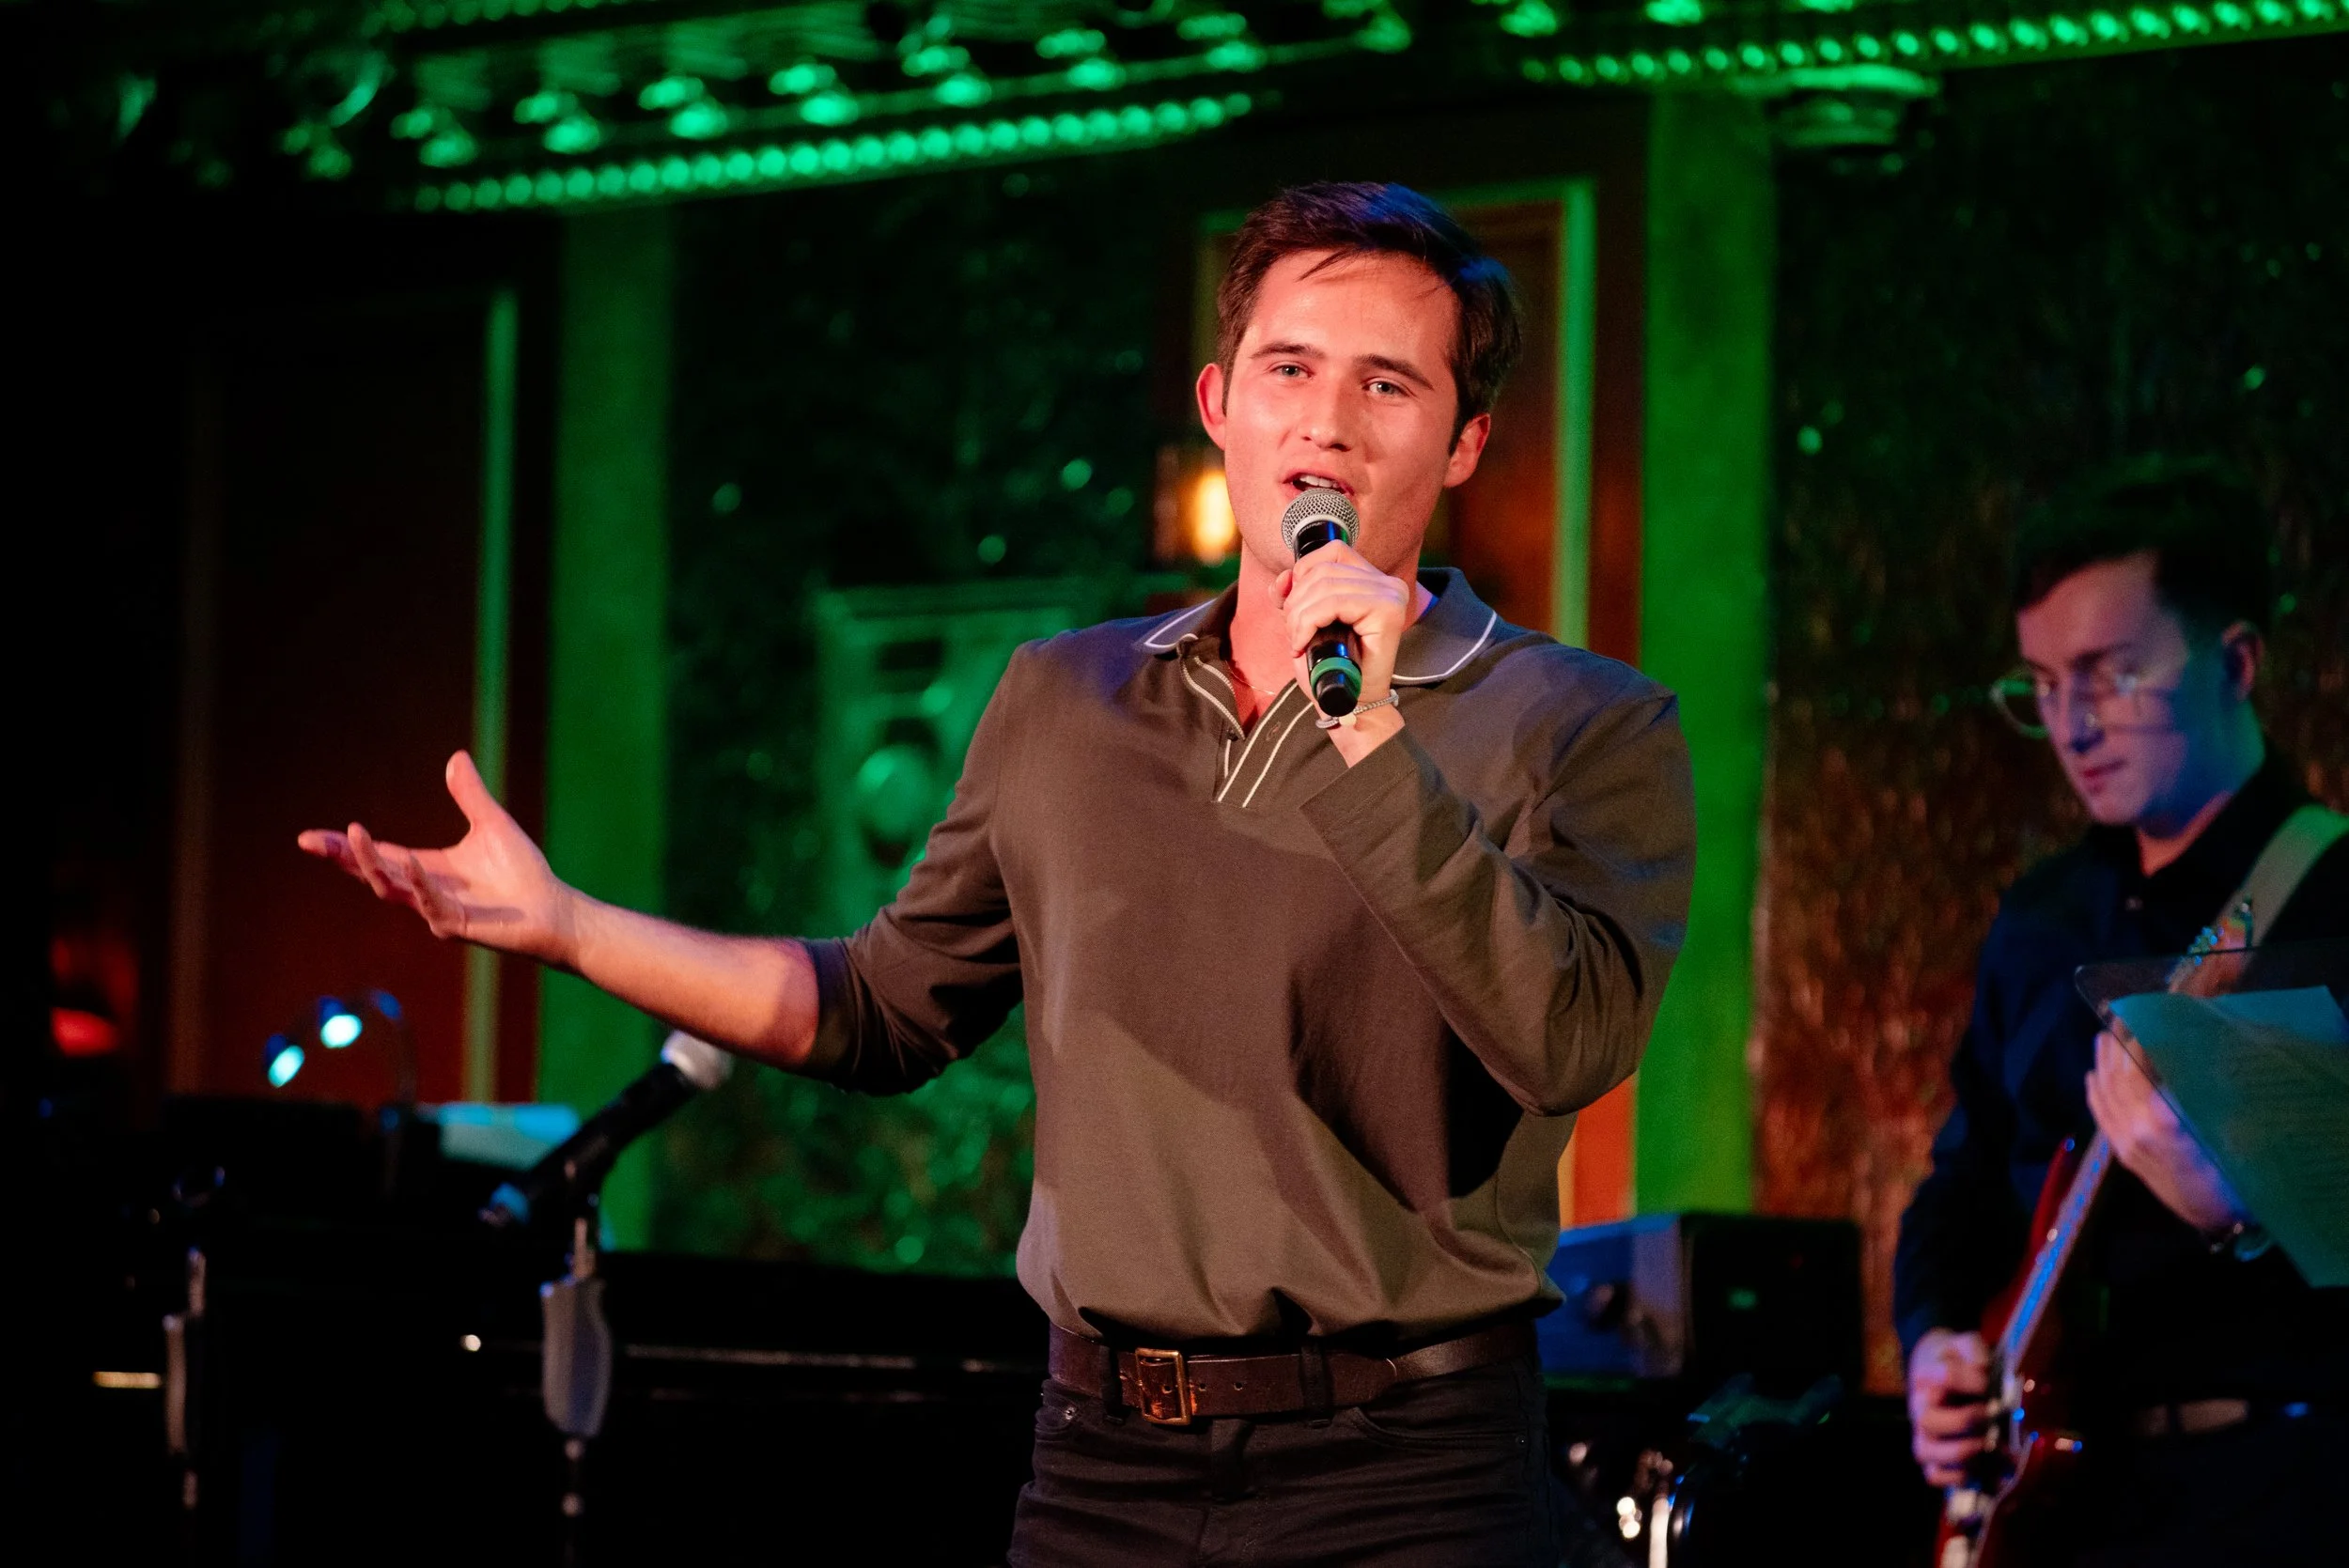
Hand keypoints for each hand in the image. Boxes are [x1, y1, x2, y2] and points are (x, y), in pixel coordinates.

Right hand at [297, 751, 578, 966]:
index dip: (344, 848)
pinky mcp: (457, 924)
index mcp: (427, 869)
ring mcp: (437, 910)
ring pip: (391, 889)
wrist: (554, 909)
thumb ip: (470, 795)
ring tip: (353, 835)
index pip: (379, 856)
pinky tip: (411, 861)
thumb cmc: (523, 873)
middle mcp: (424, 891)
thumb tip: (456, 757)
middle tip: (310, 841)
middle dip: (342, 857)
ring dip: (371, 865)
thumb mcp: (491, 824)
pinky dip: (419, 882)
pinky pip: (431, 904)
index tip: (309, 837)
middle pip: (372, 873)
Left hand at [1274, 542, 1417, 760]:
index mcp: (1374, 580)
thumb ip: (1294, 595)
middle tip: (1292, 634)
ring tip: (1297, 641)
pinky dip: (1308, 622)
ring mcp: (1390, 594)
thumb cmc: (1331, 667)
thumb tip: (1282, 578)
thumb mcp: (1306, 622)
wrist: (1351, 704)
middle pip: (1324, 570)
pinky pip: (1334, 603)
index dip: (1303, 570)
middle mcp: (1387, 583)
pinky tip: (1303, 644)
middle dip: (1296, 602)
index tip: (1290, 604)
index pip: (1333, 551)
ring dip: (1299, 616)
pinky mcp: (1387, 610)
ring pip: (1325, 586)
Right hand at [1907, 1328, 1991, 1487]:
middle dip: (1964, 1420)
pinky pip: (1934, 1475)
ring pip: (1926, 1451)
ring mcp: (1924, 1434)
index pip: (1944, 1376)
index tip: (1990, 1381)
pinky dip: (1954, 1477)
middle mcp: (1920, 1408)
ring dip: (1959, 1452)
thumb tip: (1983, 1369)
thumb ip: (1973, 1350)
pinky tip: (1977, 1467)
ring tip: (1985, 1445)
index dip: (1971, 1380)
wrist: (1941, 1367)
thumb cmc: (1957, 1359)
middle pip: (1929, 1420)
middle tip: (1990, 1415)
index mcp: (1926, 1378)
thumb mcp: (1965, 1344)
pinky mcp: (1933, 1457)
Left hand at [2086, 1028, 2246, 1232]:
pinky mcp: (2123, 1155)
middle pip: (2117, 1077)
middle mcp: (2135, 1129)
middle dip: (2117, 1045)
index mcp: (2162, 1120)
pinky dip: (2094, 1092)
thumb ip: (2205, 1092)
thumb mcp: (2231, 1127)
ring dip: (2102, 1063)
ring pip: (2104, 1094)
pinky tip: (2091, 1076)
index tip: (2146, 1014)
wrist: (2220, 1218)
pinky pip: (2100, 1116)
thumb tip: (2193, 1049)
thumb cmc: (2236, 1171)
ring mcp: (2125, 1143)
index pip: (2139, 1067)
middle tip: (2120, 1015)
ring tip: (2103, 1036)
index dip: (2140, 1038)